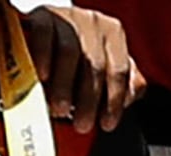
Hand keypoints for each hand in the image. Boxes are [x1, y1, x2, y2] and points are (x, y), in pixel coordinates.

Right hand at [22, 4, 134, 133]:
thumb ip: (122, 84)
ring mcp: (69, 17)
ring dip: (65, 85)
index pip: (119, 71)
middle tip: (81, 125)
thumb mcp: (104, 71)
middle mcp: (95, 22)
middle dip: (89, 100)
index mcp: (114, 35)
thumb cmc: (79, 61)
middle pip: (95, 64)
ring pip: (70, 52)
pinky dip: (44, 57)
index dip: (114, 101)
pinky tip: (42, 77)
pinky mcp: (43, 15)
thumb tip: (128, 99)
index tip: (106, 125)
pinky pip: (45, 35)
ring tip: (60, 110)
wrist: (46, 34)